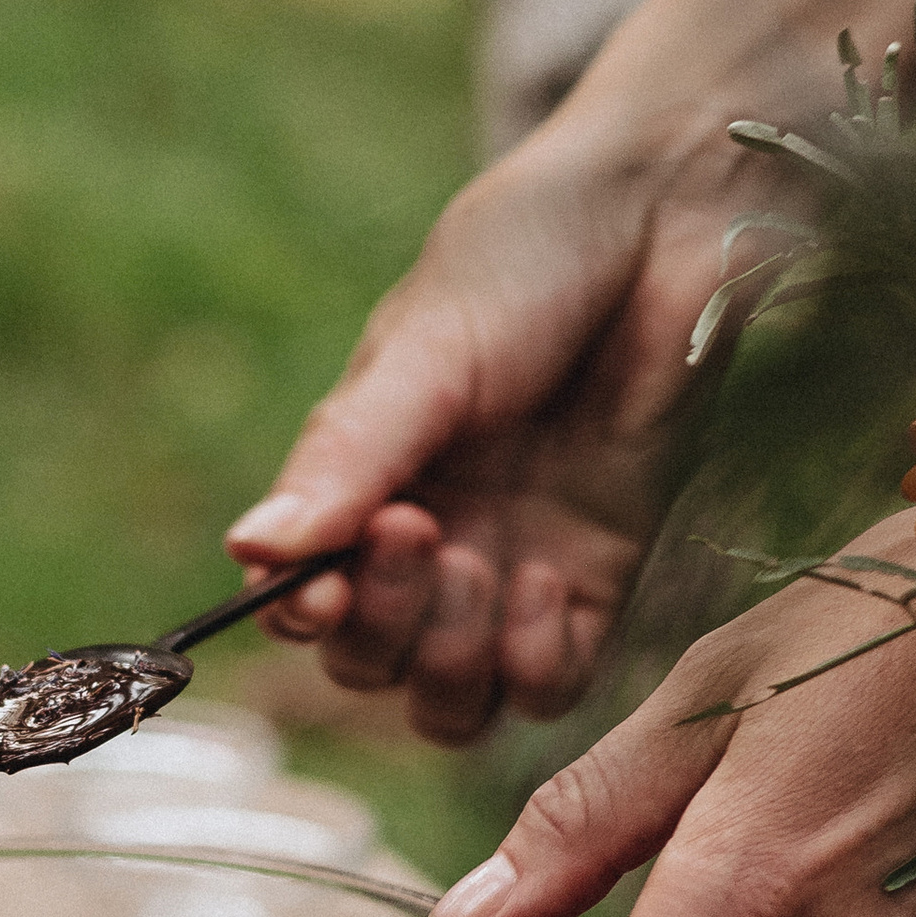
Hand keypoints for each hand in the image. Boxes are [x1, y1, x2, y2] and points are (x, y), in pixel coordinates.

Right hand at [226, 116, 764, 744]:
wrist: (667, 219)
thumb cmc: (530, 256)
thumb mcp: (423, 354)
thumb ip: (345, 459)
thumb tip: (248, 553)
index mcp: (367, 481)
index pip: (304, 601)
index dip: (305, 616)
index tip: (325, 581)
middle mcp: (433, 538)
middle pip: (373, 665)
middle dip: (382, 626)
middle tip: (419, 532)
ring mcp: (517, 565)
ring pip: (454, 698)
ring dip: (450, 658)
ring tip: (478, 563)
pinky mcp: (603, 576)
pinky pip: (550, 684)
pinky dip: (533, 660)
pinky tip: (543, 579)